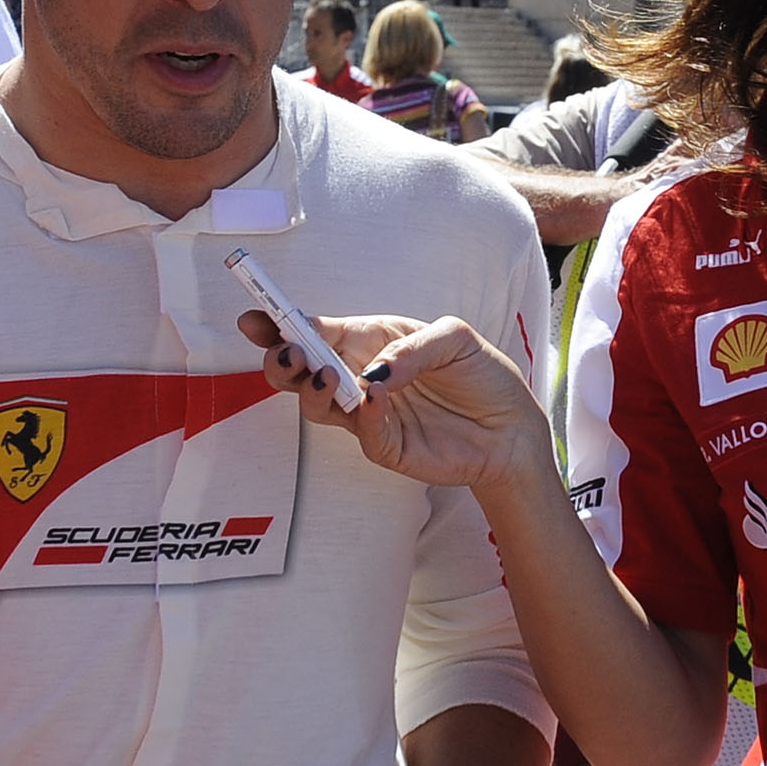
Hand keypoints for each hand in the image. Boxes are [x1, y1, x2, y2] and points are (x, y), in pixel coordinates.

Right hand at [235, 309, 551, 492]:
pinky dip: (362, 415)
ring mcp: (367, 414)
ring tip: (326, 374)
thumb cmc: (480, 373)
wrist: (512, 426)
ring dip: (313, 389)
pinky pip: (362, 432)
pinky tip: (372, 399)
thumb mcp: (454, 338)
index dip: (279, 324)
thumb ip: (412, 346)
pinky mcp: (385, 445)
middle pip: (299, 371)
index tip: (254, 320)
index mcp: (368, 340)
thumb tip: (375, 371)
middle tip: (286, 355)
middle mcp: (358, 376)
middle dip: (281, 362)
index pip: (313, 330)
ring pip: (317, 405)